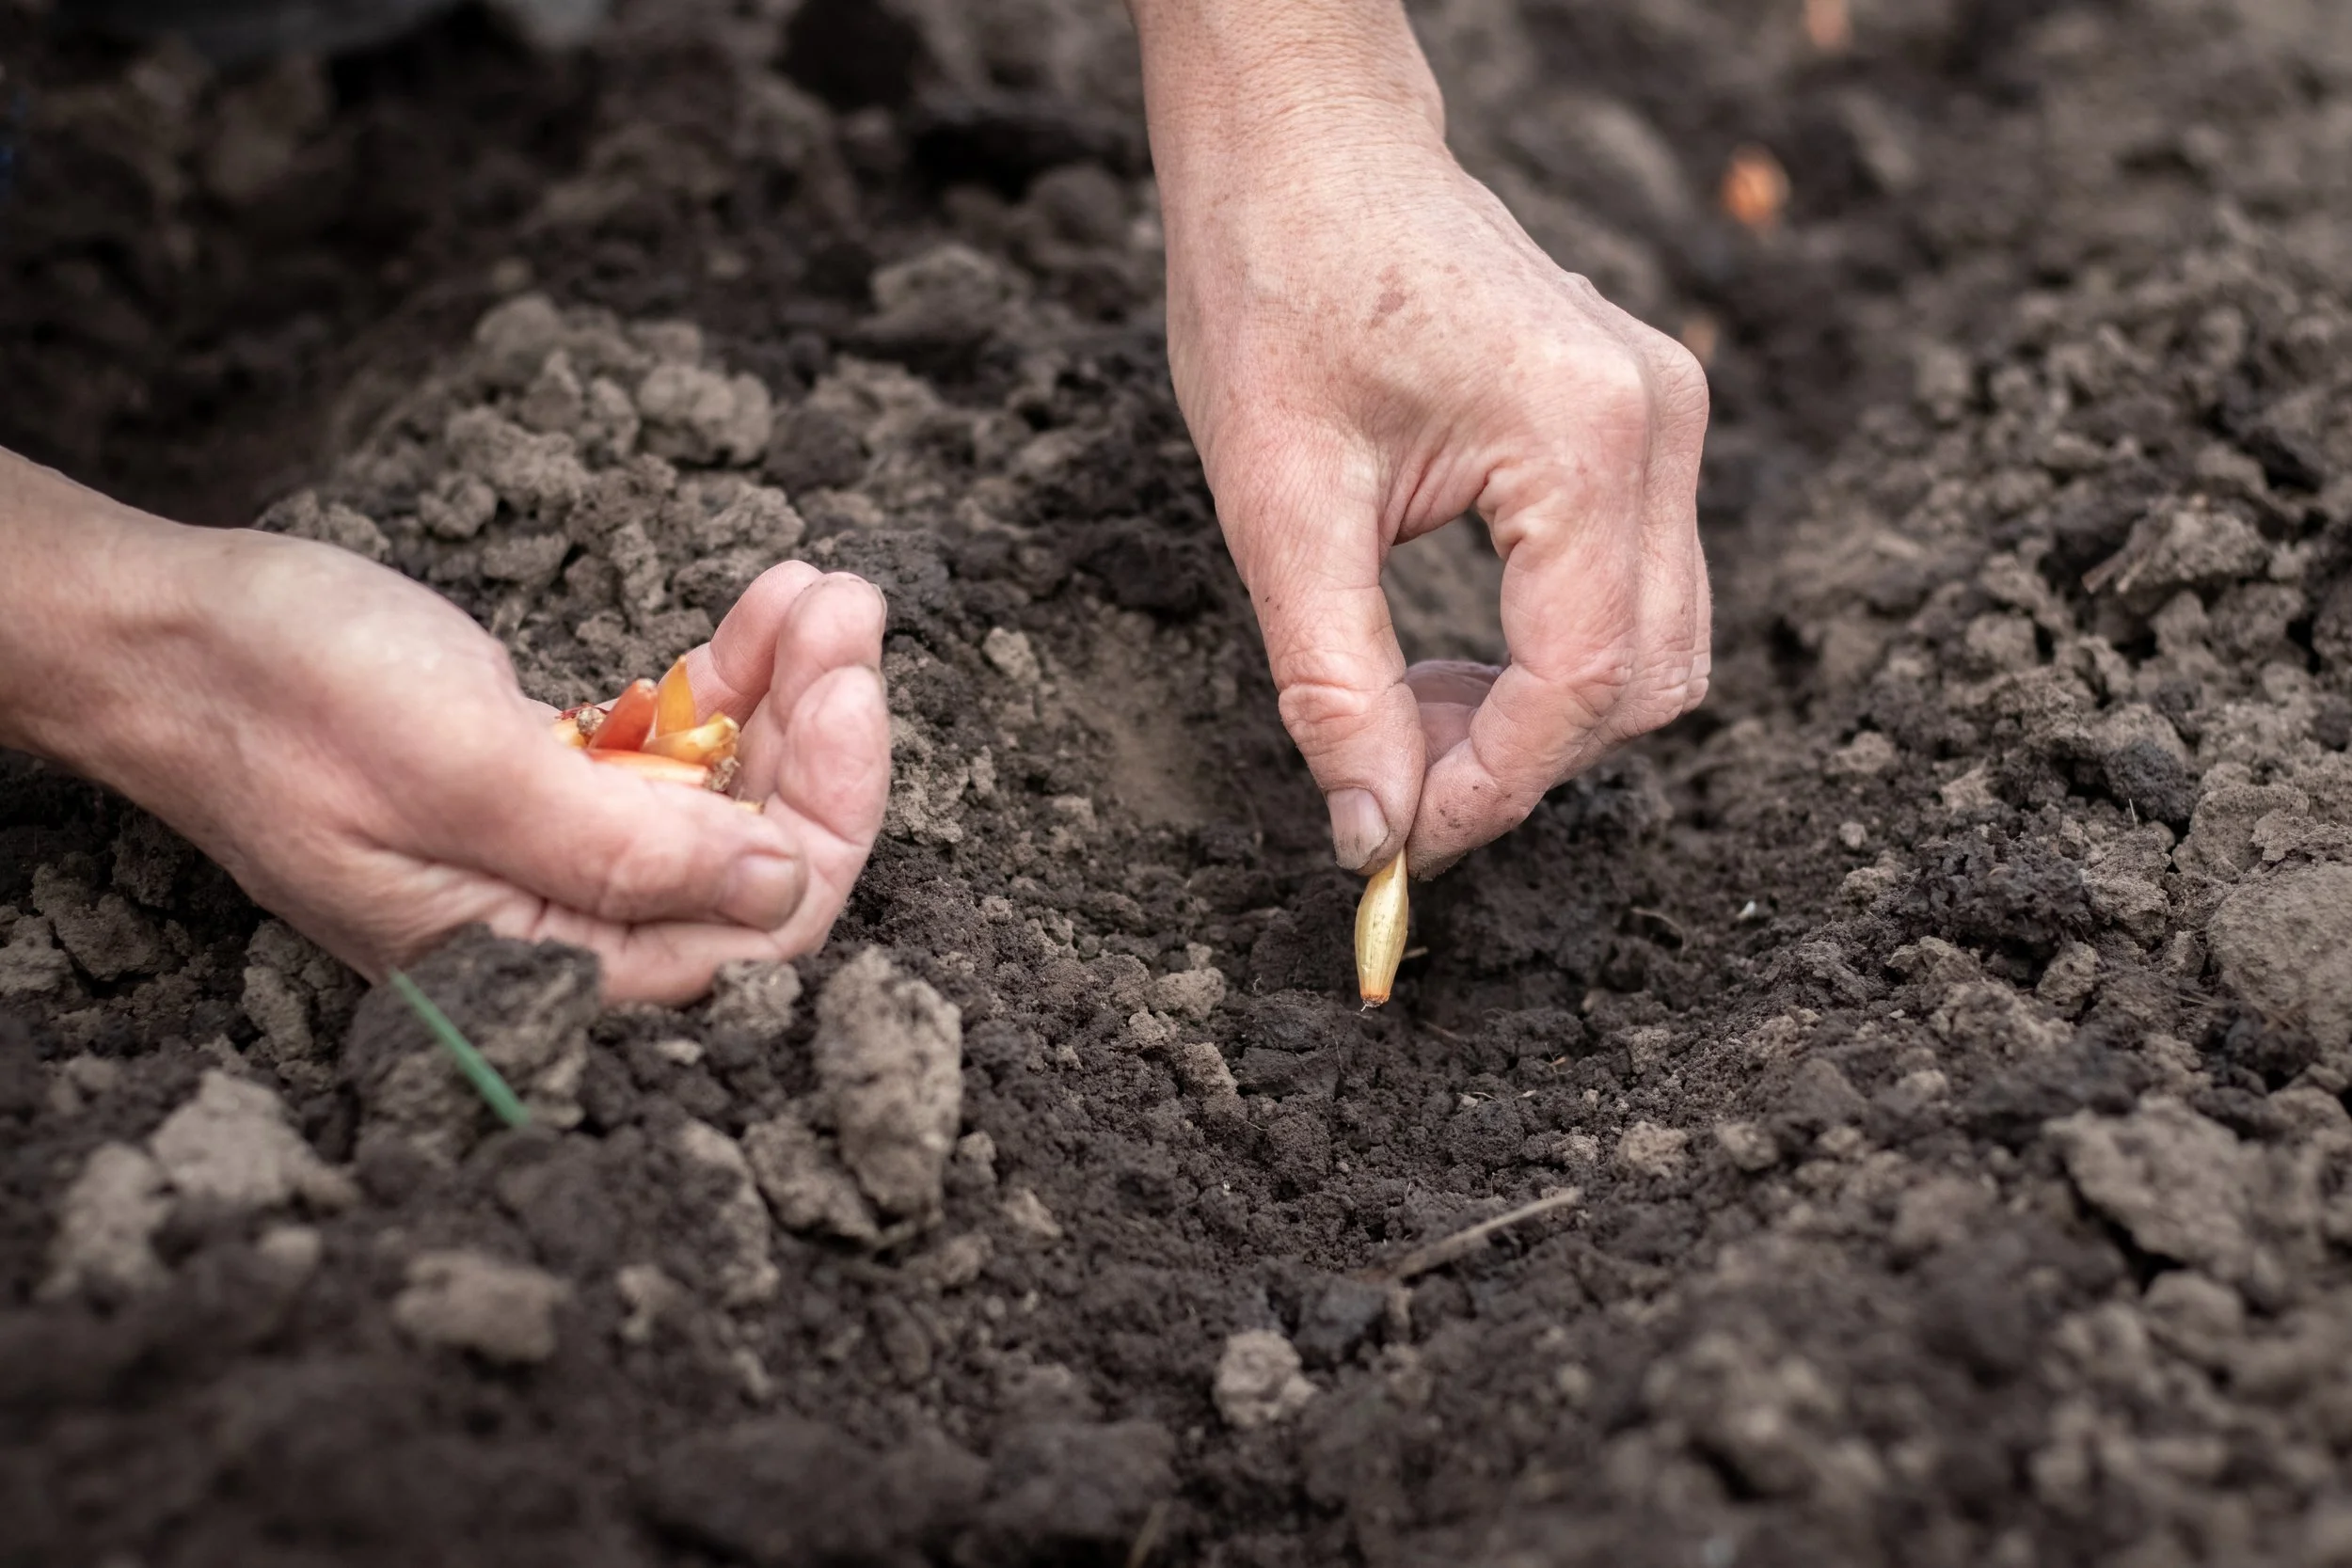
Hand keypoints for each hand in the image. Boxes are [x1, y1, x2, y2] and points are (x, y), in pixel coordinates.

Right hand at [10, 477, 886, 1002]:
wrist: (169, 631)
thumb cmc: (282, 696)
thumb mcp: (460, 769)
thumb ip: (621, 849)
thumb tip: (776, 886)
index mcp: (534, 968)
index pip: (745, 939)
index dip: (822, 821)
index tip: (852, 697)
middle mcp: (559, 931)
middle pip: (752, 864)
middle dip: (817, 736)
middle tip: (847, 614)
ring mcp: (557, 858)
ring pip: (724, 796)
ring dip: (784, 691)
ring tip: (820, 591)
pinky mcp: (550, 790)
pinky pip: (671, 752)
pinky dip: (723, 681)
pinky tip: (766, 608)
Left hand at [1141, 10, 1710, 874]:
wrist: (1302, 146)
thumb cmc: (1275, 285)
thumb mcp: (1276, 501)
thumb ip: (1332, 682)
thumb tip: (1373, 829)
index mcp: (1583, 434)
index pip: (1582, 680)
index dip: (1491, 787)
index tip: (1396, 841)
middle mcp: (1658, 425)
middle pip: (1643, 679)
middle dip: (1515, 761)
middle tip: (1384, 781)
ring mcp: (1664, 418)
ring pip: (1650, 645)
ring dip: (1532, 716)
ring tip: (1396, 710)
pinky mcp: (1638, 423)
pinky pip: (1628, 589)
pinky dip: (1543, 656)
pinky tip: (1438, 659)